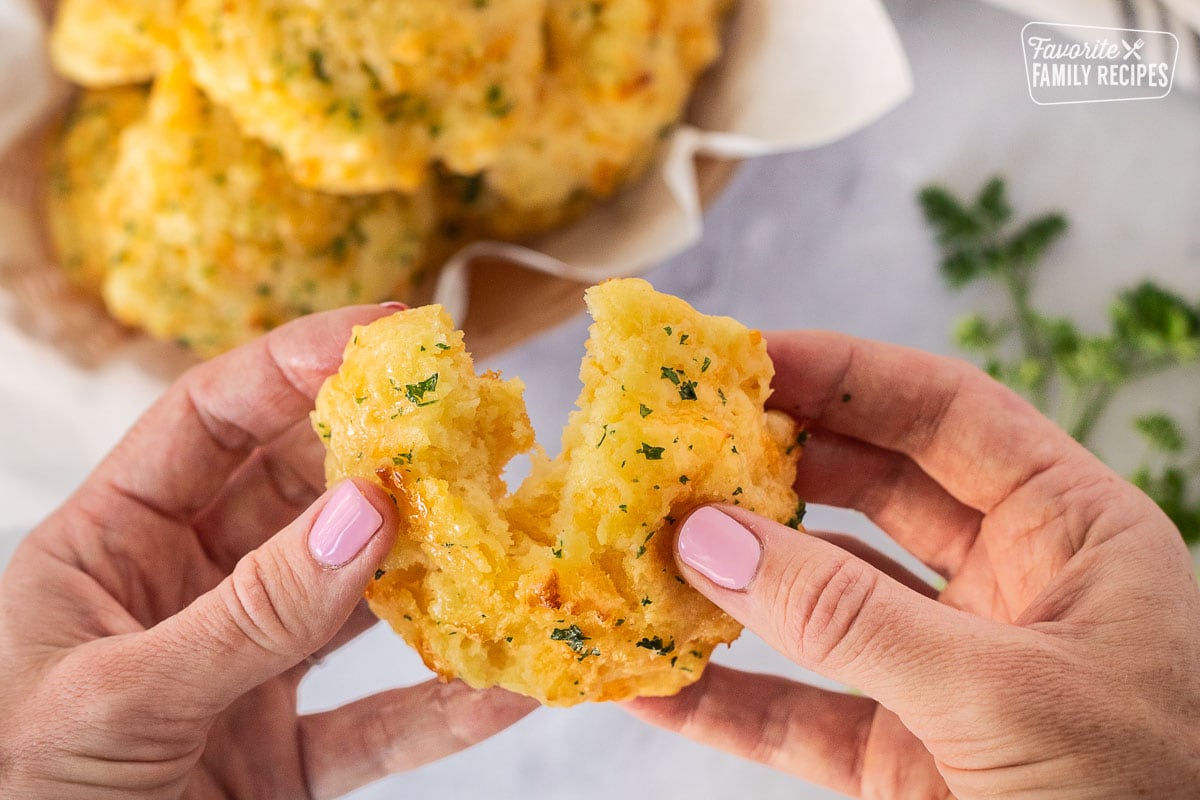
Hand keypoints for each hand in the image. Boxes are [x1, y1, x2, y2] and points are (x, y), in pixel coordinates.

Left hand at [0, 307, 534, 798]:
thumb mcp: (119, 699)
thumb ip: (247, 612)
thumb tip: (365, 510)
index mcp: (108, 549)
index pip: (207, 421)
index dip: (293, 365)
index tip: (385, 334)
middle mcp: (182, 595)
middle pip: (296, 496)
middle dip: (378, 461)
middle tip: (464, 428)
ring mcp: (240, 674)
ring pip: (350, 602)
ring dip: (426, 576)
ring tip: (500, 540)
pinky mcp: (283, 759)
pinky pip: (376, 722)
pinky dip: (441, 709)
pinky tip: (503, 686)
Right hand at [627, 331, 1199, 797]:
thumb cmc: (1144, 798)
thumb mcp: (1001, 692)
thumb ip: (852, 617)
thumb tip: (710, 538)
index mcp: (1073, 532)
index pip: (948, 415)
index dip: (846, 374)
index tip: (745, 358)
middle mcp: (1007, 586)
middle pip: (871, 492)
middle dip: (775, 466)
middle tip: (680, 444)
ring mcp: (948, 672)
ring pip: (822, 601)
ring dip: (736, 581)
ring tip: (647, 547)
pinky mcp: (904, 757)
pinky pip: (801, 716)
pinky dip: (727, 703)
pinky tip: (653, 682)